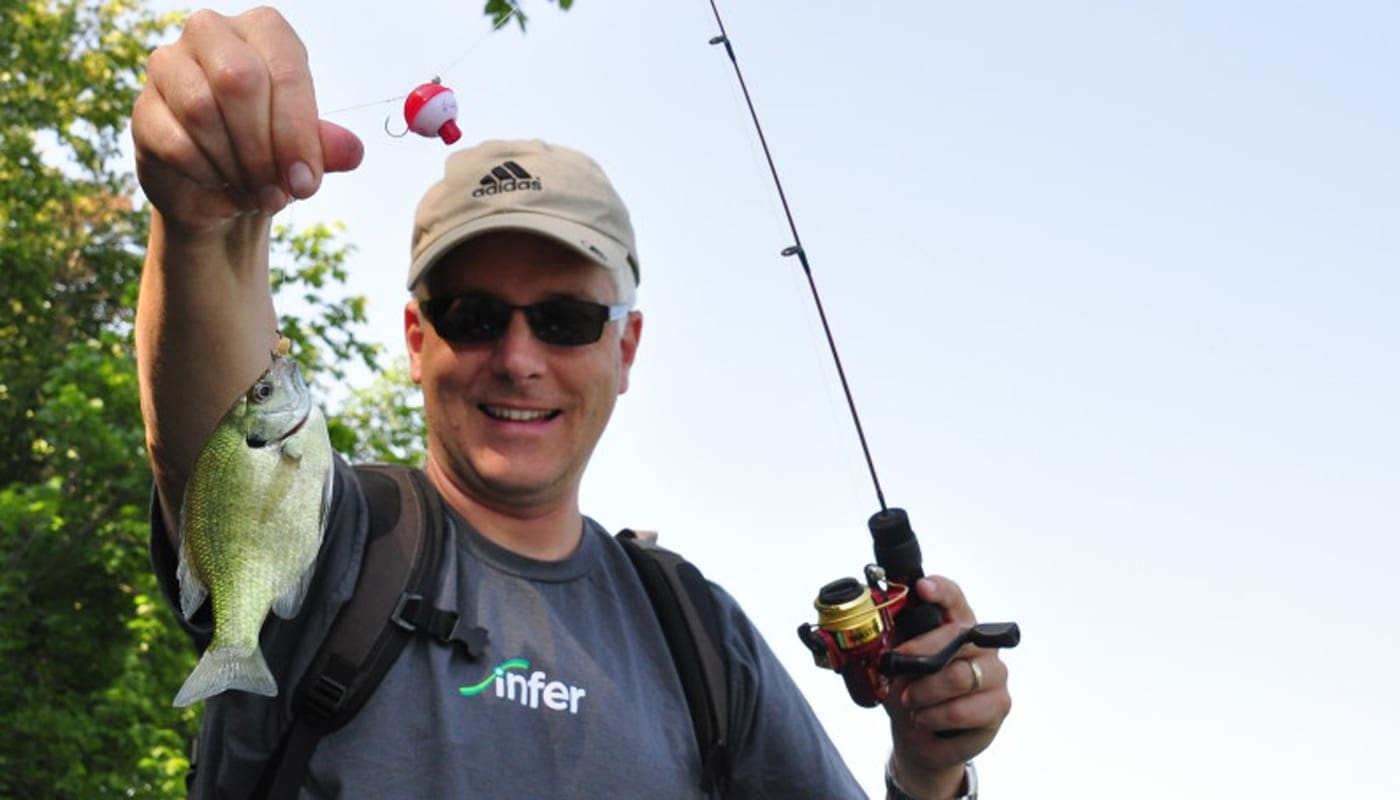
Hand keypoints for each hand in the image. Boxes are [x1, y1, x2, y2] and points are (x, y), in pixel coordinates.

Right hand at [132, 8, 362, 234]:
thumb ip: (328, 148)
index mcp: (263, 30)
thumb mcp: (306, 151)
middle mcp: (211, 33)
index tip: (306, 183)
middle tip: (279, 193)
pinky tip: (220, 184)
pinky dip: (205, 173)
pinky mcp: (144, 107)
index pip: (285, 69)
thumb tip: (351, 152)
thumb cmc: (272, 154)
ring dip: (236, 164)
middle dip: (264, 148)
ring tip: (256, 192)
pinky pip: (175, 140)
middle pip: (239, 81)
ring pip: (201, 109)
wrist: (224, 190)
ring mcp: (168, 65)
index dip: (298, 131)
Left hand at [883, 576, 1011, 797]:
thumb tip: (881, 622)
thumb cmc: (911, 695)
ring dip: (924, 695)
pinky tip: (925, 720)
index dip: (940, 590)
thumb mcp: (896, 667)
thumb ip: (895, 642)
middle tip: (900, 682)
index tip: (921, 587)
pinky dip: (934, 717)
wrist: (920, 739)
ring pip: (958, 677)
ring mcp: (996, 674)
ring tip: (912, 705)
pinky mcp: (1000, 705)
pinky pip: (961, 710)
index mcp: (957, 626)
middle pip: (957, 637)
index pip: (954, 598)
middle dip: (919, 660)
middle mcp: (983, 645)